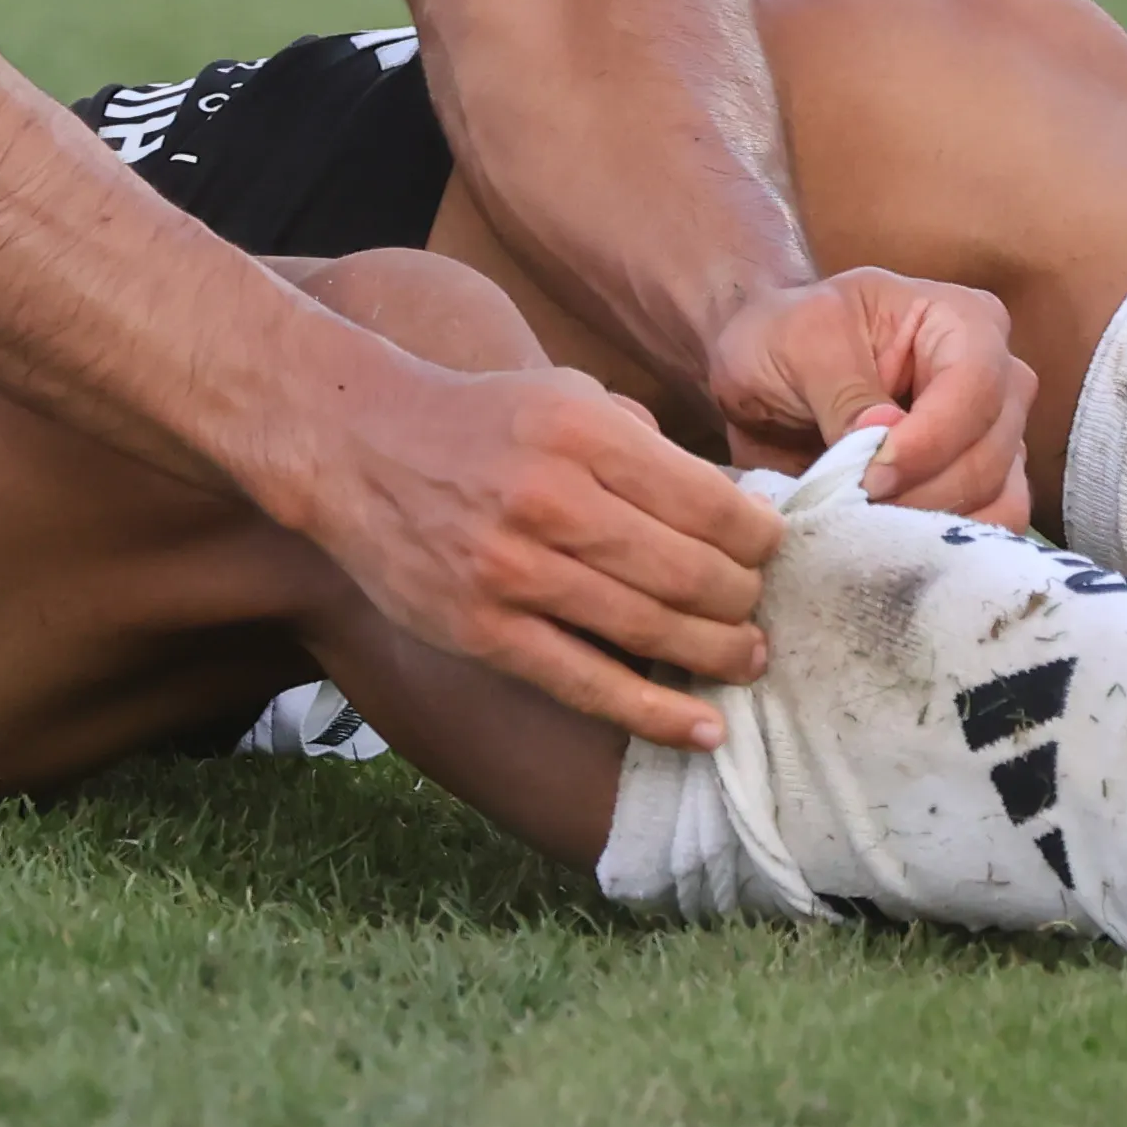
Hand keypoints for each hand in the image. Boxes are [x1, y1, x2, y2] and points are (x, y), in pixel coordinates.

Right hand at [287, 346, 781, 752]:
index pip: (709, 503)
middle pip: (691, 572)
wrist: (353, 445)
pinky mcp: (483, 630)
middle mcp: (552, 500)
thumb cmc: (478, 421)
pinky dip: (655, 715)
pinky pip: (587, 685)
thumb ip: (641, 443)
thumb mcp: (565, 394)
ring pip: (650, 630)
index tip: (773, 551)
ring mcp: (514, 572)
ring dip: (717, 655)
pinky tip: (703, 731)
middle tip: (759, 609)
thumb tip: (731, 507)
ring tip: (748, 660)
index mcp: (583, 432)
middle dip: (744, 599)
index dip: (759, 538)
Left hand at [704, 269, 1035, 529]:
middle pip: (991, 450)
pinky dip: (943, 544)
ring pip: (1000, 497)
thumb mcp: (800, 343)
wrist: (764, 374)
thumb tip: (885, 438)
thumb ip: (845, 390)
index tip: (868, 475)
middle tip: (856, 505)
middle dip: (922, 490)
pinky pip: (992, 527)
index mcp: (963, 320)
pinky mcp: (981, 487)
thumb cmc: (785, 337)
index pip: (975, 386)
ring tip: (866, 522)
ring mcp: (995, 436)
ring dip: (932, 523)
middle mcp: (997, 377)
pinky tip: (890, 540)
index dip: (929, 440)